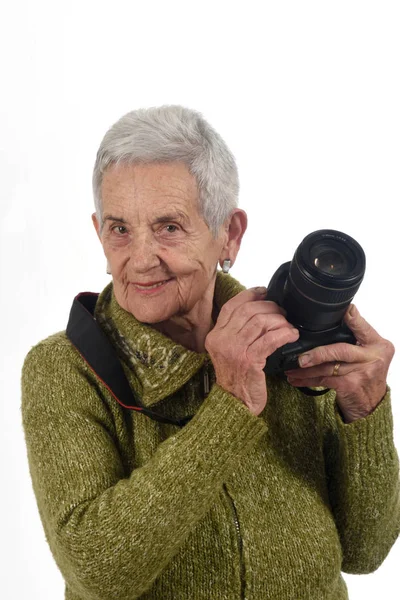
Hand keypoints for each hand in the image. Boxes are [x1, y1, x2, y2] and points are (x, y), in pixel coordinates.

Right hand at [205, 287, 299, 415]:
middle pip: (248, 310)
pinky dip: (285, 334)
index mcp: (215, 335)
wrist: (235, 404)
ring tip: (288, 326)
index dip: (250, 295)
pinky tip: (292, 335)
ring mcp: (234, 350)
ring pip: (261, 322)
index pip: (232, 306)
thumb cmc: (237, 379)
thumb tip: (260, 310)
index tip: (265, 292)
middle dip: (270, 307)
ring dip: (279, 321)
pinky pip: (271, 339)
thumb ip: (238, 332)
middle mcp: (222, 340)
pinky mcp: (249, 361)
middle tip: (282, 313)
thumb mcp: (229, 351)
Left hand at [284, 304, 394, 422]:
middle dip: (317, 353)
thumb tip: (335, 318)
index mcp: (377, 344)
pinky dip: (308, 381)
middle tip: (299, 357)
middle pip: (340, 349)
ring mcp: (362, 372)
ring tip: (291, 369)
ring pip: (328, 367)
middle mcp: (373, 356)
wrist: (372, 406)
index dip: (353, 319)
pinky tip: (296, 380)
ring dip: (306, 369)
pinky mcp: (351, 386)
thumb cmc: (366, 376)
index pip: (363, 327)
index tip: (345, 310)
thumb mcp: (367, 354)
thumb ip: (355, 338)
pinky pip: (324, 381)